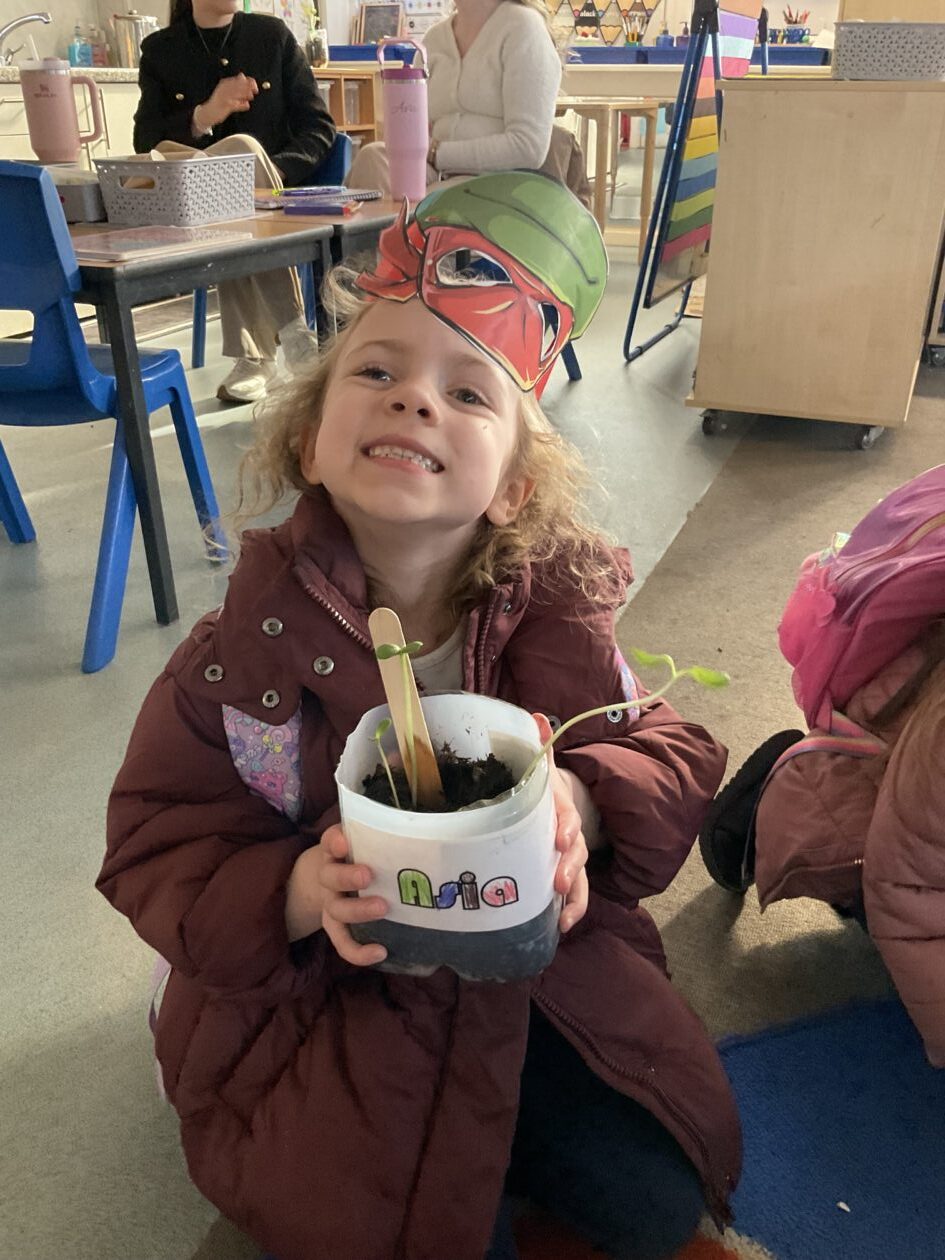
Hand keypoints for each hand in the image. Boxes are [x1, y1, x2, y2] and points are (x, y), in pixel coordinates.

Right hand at [203, 72, 257, 125]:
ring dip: (245, 94)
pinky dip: (242, 105)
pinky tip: (247, 105)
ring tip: (251, 96)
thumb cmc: (220, 102)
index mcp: (225, 83)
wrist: (208, 112)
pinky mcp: (225, 106)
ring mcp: (224, 97)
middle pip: (238, 85)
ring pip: (237, 93)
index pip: (238, 79)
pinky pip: (235, 105)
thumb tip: (243, 75)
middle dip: (248, 86)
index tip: (255, 85)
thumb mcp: (227, 91)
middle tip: (256, 90)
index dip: (248, 81)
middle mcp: (224, 88)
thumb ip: (235, 85)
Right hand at [285, 826, 387, 964]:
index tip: (346, 843)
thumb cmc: (363, 855)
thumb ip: (385, 835)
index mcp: (336, 850)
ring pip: (335, 910)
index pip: (330, 841)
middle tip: (368, 876)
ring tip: (383, 908)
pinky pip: (342, 942)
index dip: (335, 842)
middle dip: (347, 877)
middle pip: (330, 877)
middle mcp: (330, 875)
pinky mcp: (336, 927)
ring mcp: (331, 903)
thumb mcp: (367, 841)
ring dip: (358, 911)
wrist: (333, 879)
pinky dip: (358, 952)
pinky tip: (380, 952)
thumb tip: (426, 830)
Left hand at [533, 714, 588, 933]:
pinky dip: (572, 910)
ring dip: (575, 898)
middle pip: (577, 851)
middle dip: (570, 867)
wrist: (558, 801)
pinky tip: (559, 927)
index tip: (559, 839)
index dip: (566, 826)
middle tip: (560, 882)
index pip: (568, 815)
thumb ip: (537, 745)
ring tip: (564, 917)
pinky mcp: (567, 875)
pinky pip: (576, 896)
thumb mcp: (539, 767)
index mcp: (561, 807)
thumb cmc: (543, 788)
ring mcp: (572, 858)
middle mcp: (571, 834)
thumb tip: (536, 716)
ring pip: (581, 878)